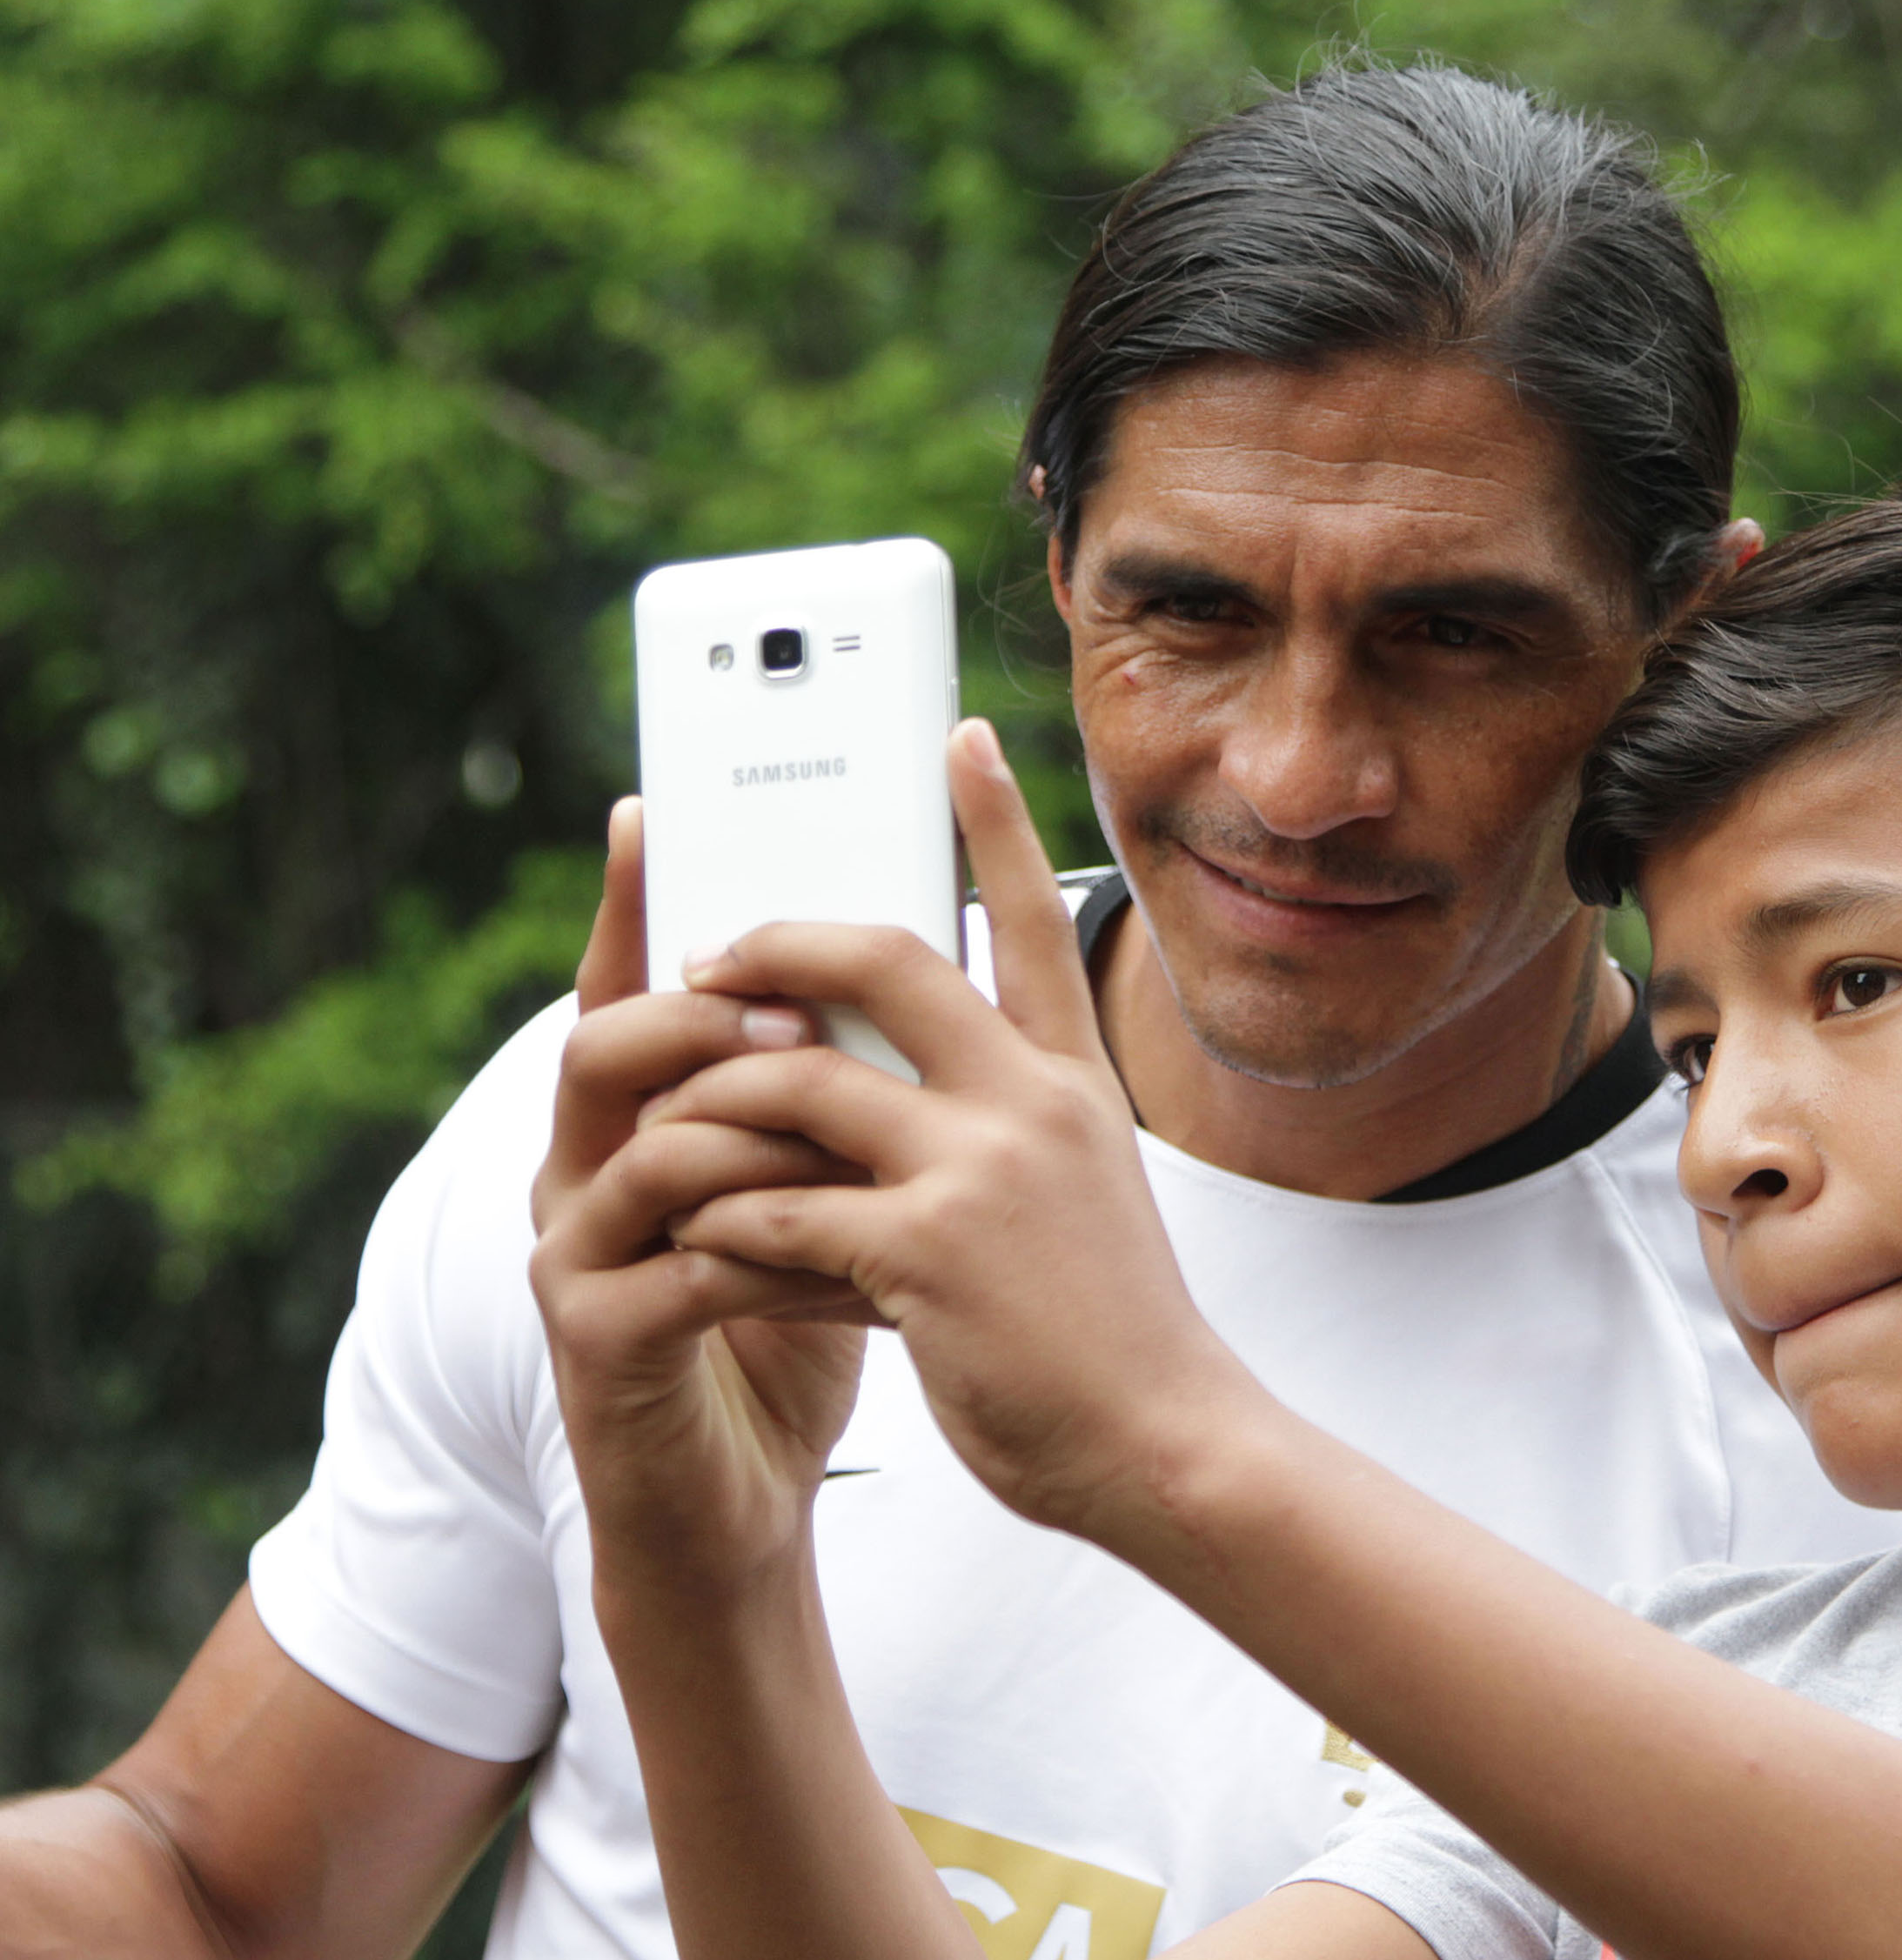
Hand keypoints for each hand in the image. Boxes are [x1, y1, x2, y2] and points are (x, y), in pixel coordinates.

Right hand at [528, 796, 879, 1598]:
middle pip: (608, 1045)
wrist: (740, 1504)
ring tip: (831, 1114)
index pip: (628, 990)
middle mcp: (583, 1173)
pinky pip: (675, 1262)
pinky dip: (762, 1242)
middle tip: (796, 1007)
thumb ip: (838, 1095)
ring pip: (644, 1148)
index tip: (650, 808)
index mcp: (638, 1123)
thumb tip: (914, 966)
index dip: (630, 904)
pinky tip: (839, 1244)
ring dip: (747, 1126)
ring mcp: (575, 1255)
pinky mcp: (596, 1340)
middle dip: (703, 1014)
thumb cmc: (793, 1328)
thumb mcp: (832, 1190)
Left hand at [643, 720, 1259, 1540]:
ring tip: (663, 1132)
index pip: (1031, 918)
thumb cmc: (1107, 1329)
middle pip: (884, 955)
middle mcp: (1032, 1100)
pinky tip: (700, 1249)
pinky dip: (723, 1223)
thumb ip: (996, 1125)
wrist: (1165, 1440)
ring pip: (796, 1079)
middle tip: (708, 952)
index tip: (957, 735)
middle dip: (776, 937)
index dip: (992, 820)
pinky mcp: (926, 1253)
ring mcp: (980, 1170)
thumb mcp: (1079, 1193)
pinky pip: (776, 1207)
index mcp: (1072, 1079)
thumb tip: (879, 1081)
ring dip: (711, 1102)